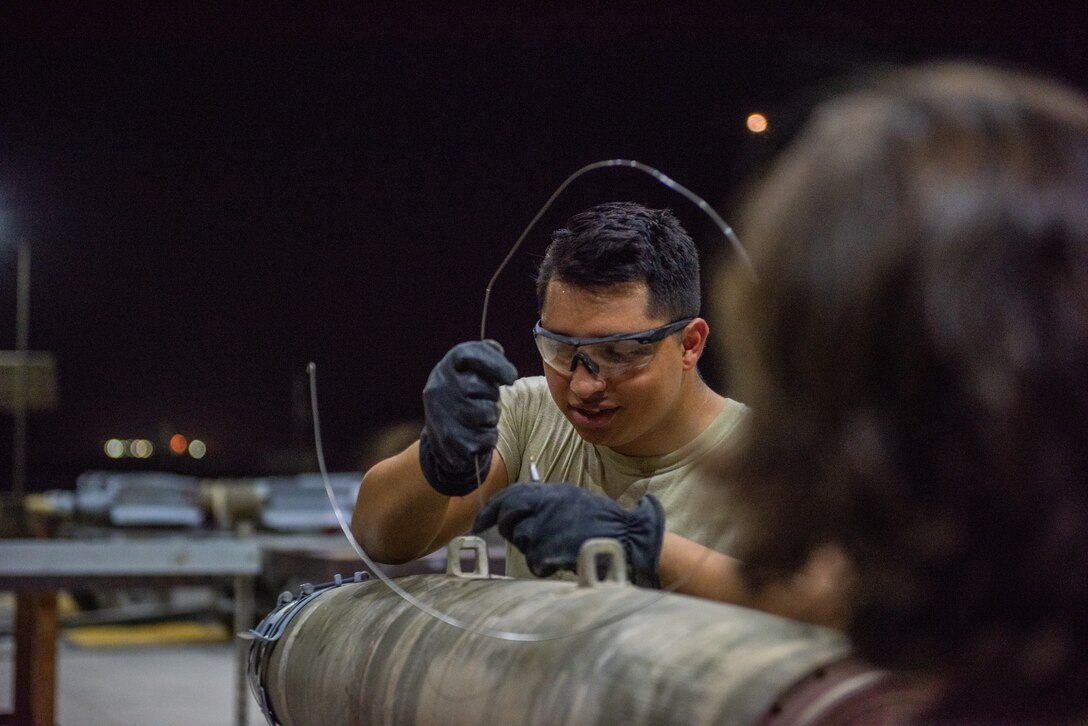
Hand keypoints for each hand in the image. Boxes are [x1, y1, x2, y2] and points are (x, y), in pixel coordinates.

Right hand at [418, 340, 517, 495]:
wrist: (440, 435)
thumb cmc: (465, 396)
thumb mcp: (470, 371)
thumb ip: (486, 356)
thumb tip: (497, 349)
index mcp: (447, 366)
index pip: (471, 354)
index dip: (496, 363)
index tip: (512, 378)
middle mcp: (439, 387)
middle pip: (484, 387)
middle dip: (492, 396)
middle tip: (484, 400)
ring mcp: (442, 414)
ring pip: (487, 413)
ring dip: (492, 417)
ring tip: (480, 418)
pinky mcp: (449, 440)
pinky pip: (487, 437)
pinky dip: (489, 437)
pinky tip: (477, 434)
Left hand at [472, 482, 664, 586]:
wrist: (626, 536)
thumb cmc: (600, 521)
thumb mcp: (571, 499)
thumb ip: (544, 501)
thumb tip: (514, 507)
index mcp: (551, 491)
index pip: (509, 496)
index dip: (489, 511)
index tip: (478, 524)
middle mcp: (545, 505)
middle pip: (508, 518)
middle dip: (508, 529)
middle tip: (520, 537)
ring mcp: (547, 527)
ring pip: (521, 542)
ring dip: (534, 548)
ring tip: (557, 545)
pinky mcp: (551, 548)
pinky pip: (535, 561)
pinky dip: (544, 565)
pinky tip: (562, 558)